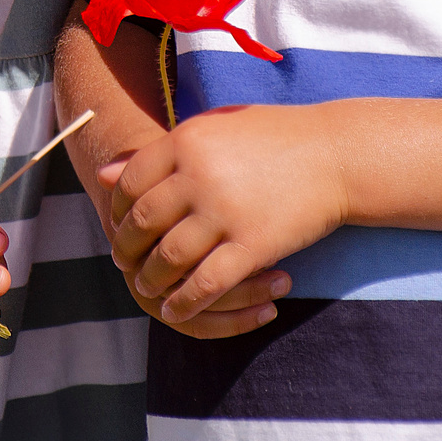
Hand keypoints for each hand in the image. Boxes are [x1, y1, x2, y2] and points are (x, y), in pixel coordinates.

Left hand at [98, 105, 345, 325]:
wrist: (337, 154)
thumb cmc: (274, 138)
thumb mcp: (212, 129)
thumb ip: (161, 152)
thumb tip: (104, 176)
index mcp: (186, 141)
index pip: (131, 184)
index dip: (119, 210)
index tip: (119, 226)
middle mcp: (199, 175)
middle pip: (143, 223)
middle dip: (127, 248)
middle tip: (124, 261)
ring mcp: (226, 212)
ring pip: (168, 259)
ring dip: (151, 280)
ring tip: (147, 287)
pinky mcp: (254, 245)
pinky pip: (206, 284)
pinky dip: (185, 302)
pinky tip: (176, 310)